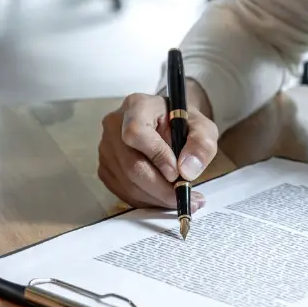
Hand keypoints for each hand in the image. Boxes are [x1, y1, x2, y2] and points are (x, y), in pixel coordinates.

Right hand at [98, 80, 217, 208]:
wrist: (167, 124)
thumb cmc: (181, 123)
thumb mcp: (202, 127)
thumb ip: (201, 144)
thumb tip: (187, 171)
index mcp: (136, 106)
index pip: (136, 133)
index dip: (157, 156)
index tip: (177, 172)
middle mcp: (114, 126)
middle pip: (131, 165)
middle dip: (161, 188)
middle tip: (184, 196)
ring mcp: (106, 148)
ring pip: (128, 183)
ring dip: (156, 198)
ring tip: (180, 197)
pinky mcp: (105, 168)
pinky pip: (123, 192)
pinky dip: (146, 200)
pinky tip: (163, 196)